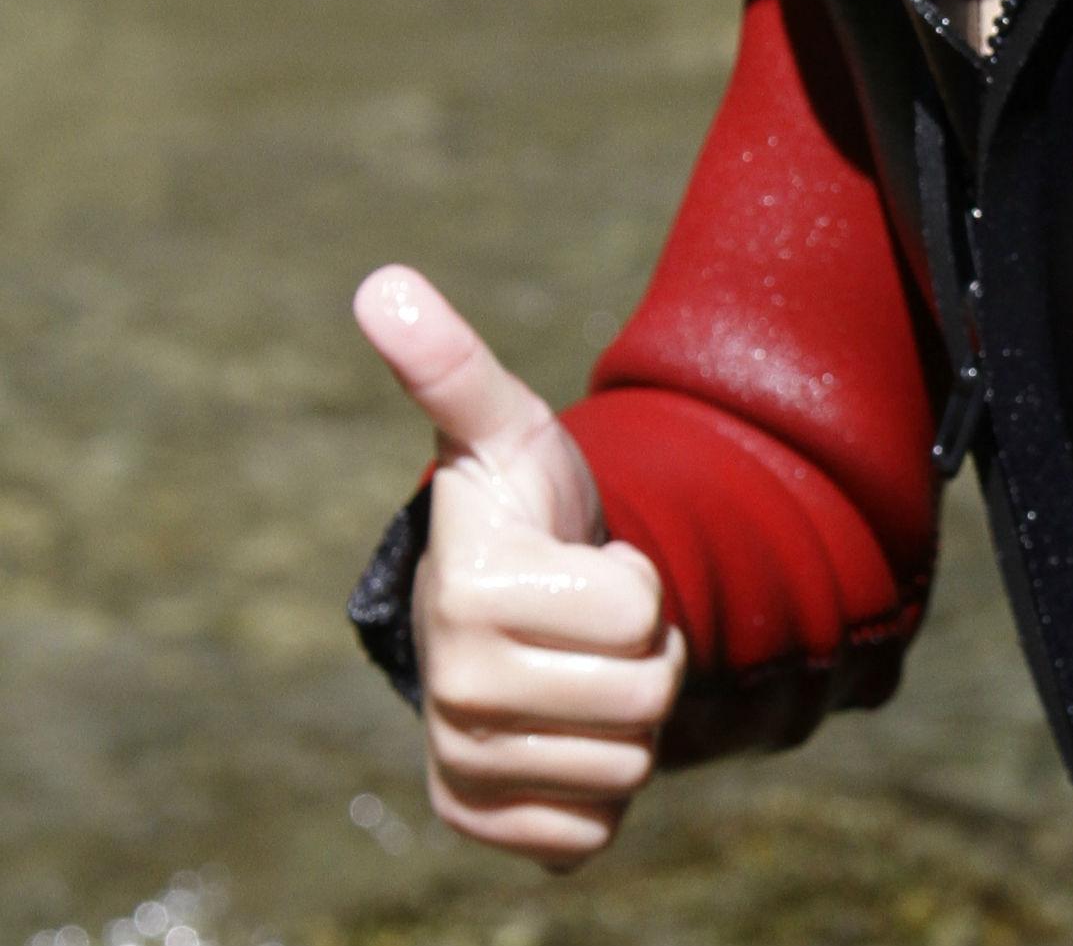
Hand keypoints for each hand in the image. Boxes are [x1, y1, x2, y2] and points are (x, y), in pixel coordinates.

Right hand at [353, 266, 683, 868]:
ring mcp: (462, 770)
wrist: (498, 599)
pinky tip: (564, 730)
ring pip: (631, 764)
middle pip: (649, 698)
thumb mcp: (502, 426)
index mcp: (471, 598)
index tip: (578, 558)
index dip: (634, 577)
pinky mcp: (481, 824)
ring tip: (578, 664)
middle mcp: (452, 700)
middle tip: (587, 617)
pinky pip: (593, 832)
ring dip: (627, 710)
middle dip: (645, 648)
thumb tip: (381, 284)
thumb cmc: (517, 503)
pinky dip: (601, 786)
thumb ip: (451, 362)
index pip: (640, 613)